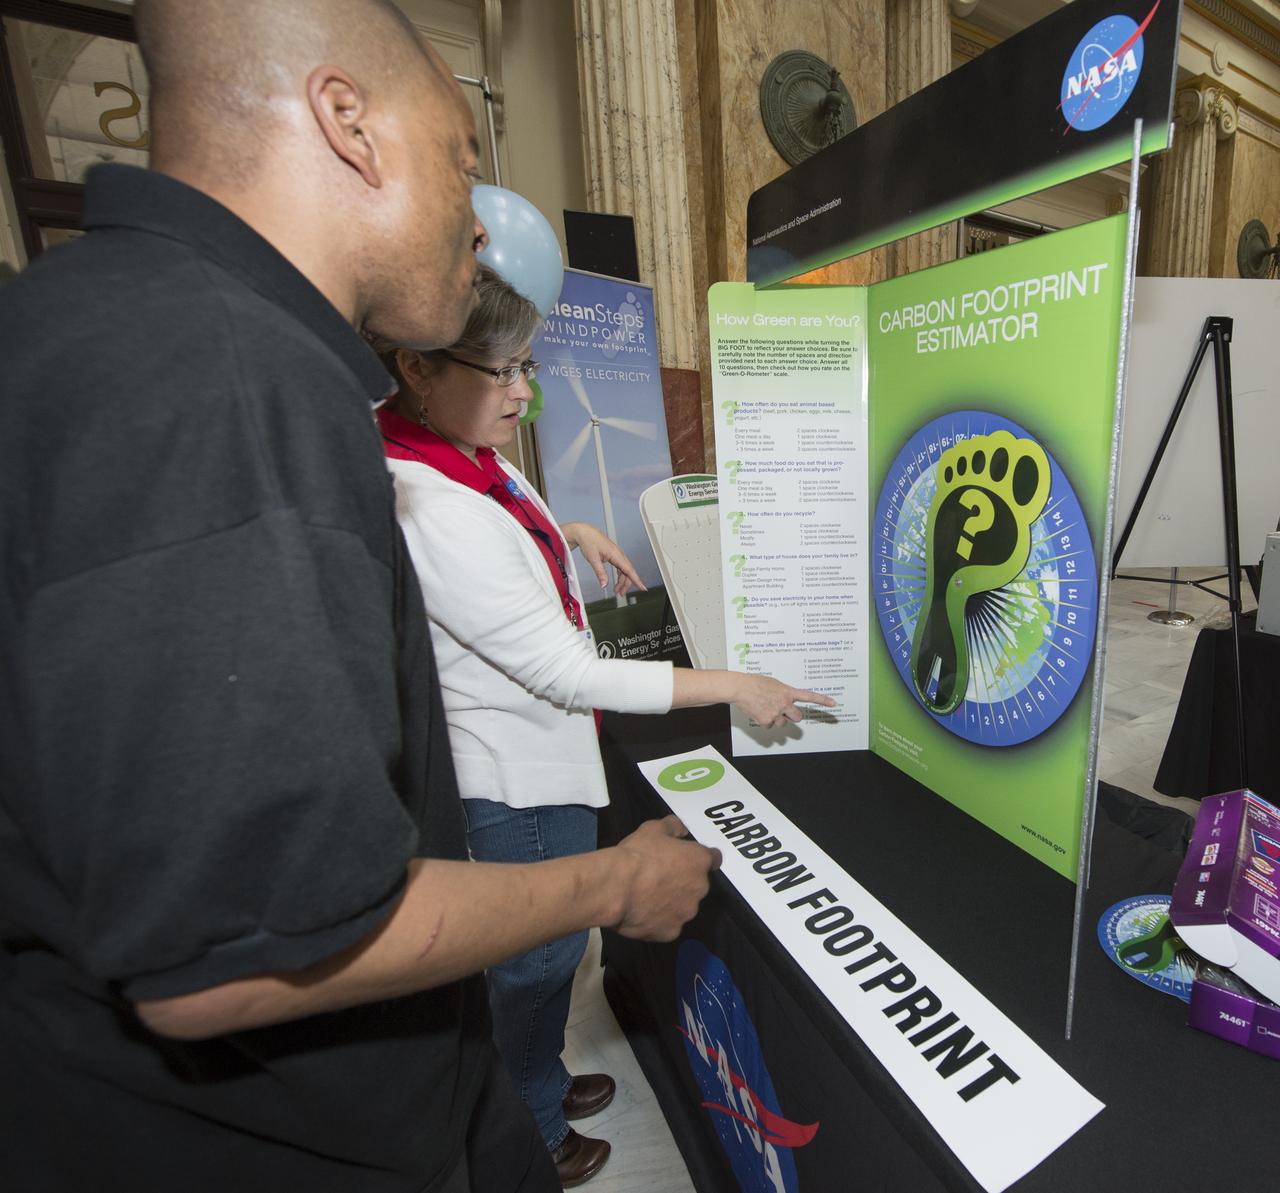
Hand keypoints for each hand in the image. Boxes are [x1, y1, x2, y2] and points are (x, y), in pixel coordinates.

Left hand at [560, 521, 645, 595]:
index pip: (629, 570)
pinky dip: (619, 576)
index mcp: (616, 554)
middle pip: (628, 572)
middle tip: (620, 593)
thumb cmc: (589, 542)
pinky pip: (621, 568)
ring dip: (622, 581)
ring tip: (617, 590)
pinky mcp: (614, 556)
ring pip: (624, 571)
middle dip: (626, 584)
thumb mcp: (593, 559)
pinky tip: (616, 582)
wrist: (585, 533)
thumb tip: (604, 584)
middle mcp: (619, 554)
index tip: (643, 588)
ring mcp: (617, 555)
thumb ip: (600, 573)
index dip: (637, 580)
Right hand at [610, 816, 720, 940]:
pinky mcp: (671, 932)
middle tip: (660, 878)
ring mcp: (686, 913)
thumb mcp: (653, 828)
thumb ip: (673, 827)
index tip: (688, 859)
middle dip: (684, 881)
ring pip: (684, 906)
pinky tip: (642, 913)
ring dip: (673, 902)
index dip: (700, 858)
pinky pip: (668, 924)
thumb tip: (681, 830)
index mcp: (699, 861)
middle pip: (697, 885)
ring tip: (647, 898)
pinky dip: (659, 920)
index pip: (713, 859)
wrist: (616, 888)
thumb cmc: (637, 854)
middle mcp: (700, 888)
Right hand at [730, 673, 836, 728]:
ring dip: (777, 718)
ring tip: (765, 707)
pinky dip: (765, 721)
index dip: (822, 700)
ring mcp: (776, 713)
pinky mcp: (766, 721)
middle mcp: (784, 704)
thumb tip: (785, 700)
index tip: (833, 703)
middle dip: (792, 716)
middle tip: (785, 712)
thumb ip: (783, 692)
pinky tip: (758, 711)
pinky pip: (770, 725)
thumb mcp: (774, 683)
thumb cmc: (754, 682)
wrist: (740, 688)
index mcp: (787, 692)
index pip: (809, 696)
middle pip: (797, 717)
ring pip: (782, 723)